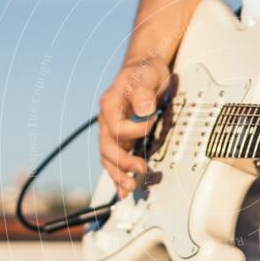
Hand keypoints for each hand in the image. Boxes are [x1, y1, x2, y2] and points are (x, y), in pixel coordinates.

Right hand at [98, 57, 167, 196]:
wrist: (144, 70)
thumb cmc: (145, 71)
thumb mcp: (146, 76)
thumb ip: (143, 92)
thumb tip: (144, 110)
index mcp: (110, 105)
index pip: (116, 128)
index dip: (135, 130)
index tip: (152, 122)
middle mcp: (107, 120)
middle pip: (107, 148)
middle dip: (122, 163)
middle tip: (140, 170)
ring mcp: (112, 131)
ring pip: (108, 158)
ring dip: (118, 174)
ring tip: (130, 188)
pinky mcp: (121, 139)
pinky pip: (114, 160)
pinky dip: (118, 175)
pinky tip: (123, 190)